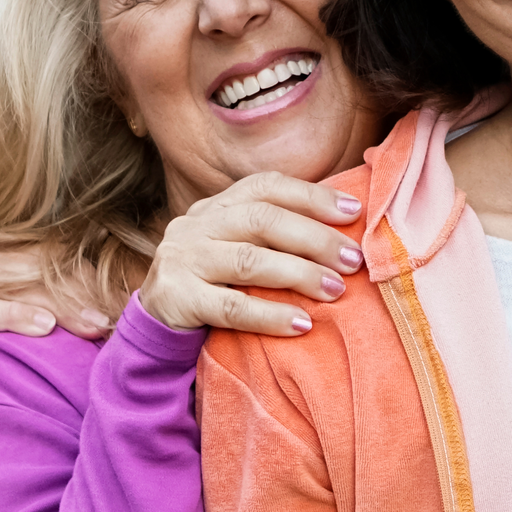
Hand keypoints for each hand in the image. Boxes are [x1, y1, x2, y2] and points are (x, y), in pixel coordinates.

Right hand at [0, 243, 115, 340]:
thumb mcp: (23, 328)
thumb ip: (56, 312)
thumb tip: (111, 315)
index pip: (50, 259)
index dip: (86, 280)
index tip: (119, 302)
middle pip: (35, 271)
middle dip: (77, 295)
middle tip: (109, 319)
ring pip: (12, 286)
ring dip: (54, 306)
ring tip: (88, 325)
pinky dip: (11, 316)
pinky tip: (42, 327)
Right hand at [139, 173, 364, 335]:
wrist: (156, 322)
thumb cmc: (215, 283)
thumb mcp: (238, 248)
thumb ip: (276, 236)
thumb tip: (345, 234)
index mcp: (217, 206)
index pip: (267, 187)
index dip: (312, 195)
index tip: (354, 211)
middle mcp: (197, 224)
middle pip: (262, 219)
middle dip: (314, 238)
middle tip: (352, 260)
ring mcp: (183, 259)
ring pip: (248, 260)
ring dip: (299, 274)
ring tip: (336, 290)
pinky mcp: (176, 297)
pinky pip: (230, 307)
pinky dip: (270, 316)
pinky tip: (301, 324)